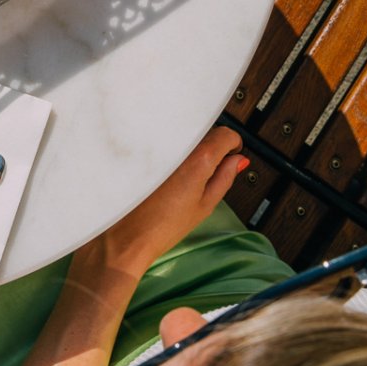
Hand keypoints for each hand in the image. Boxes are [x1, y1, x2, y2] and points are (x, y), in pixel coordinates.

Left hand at [84, 126, 247, 276]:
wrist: (128, 233)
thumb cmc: (163, 225)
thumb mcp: (206, 205)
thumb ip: (225, 178)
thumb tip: (237, 161)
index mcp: (198, 158)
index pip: (226, 134)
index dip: (233, 146)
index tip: (231, 156)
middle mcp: (178, 145)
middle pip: (206, 132)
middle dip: (214, 148)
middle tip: (208, 173)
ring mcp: (160, 144)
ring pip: (187, 135)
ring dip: (192, 149)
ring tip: (183, 178)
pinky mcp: (145, 149)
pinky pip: (167, 141)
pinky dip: (173, 152)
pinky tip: (167, 175)